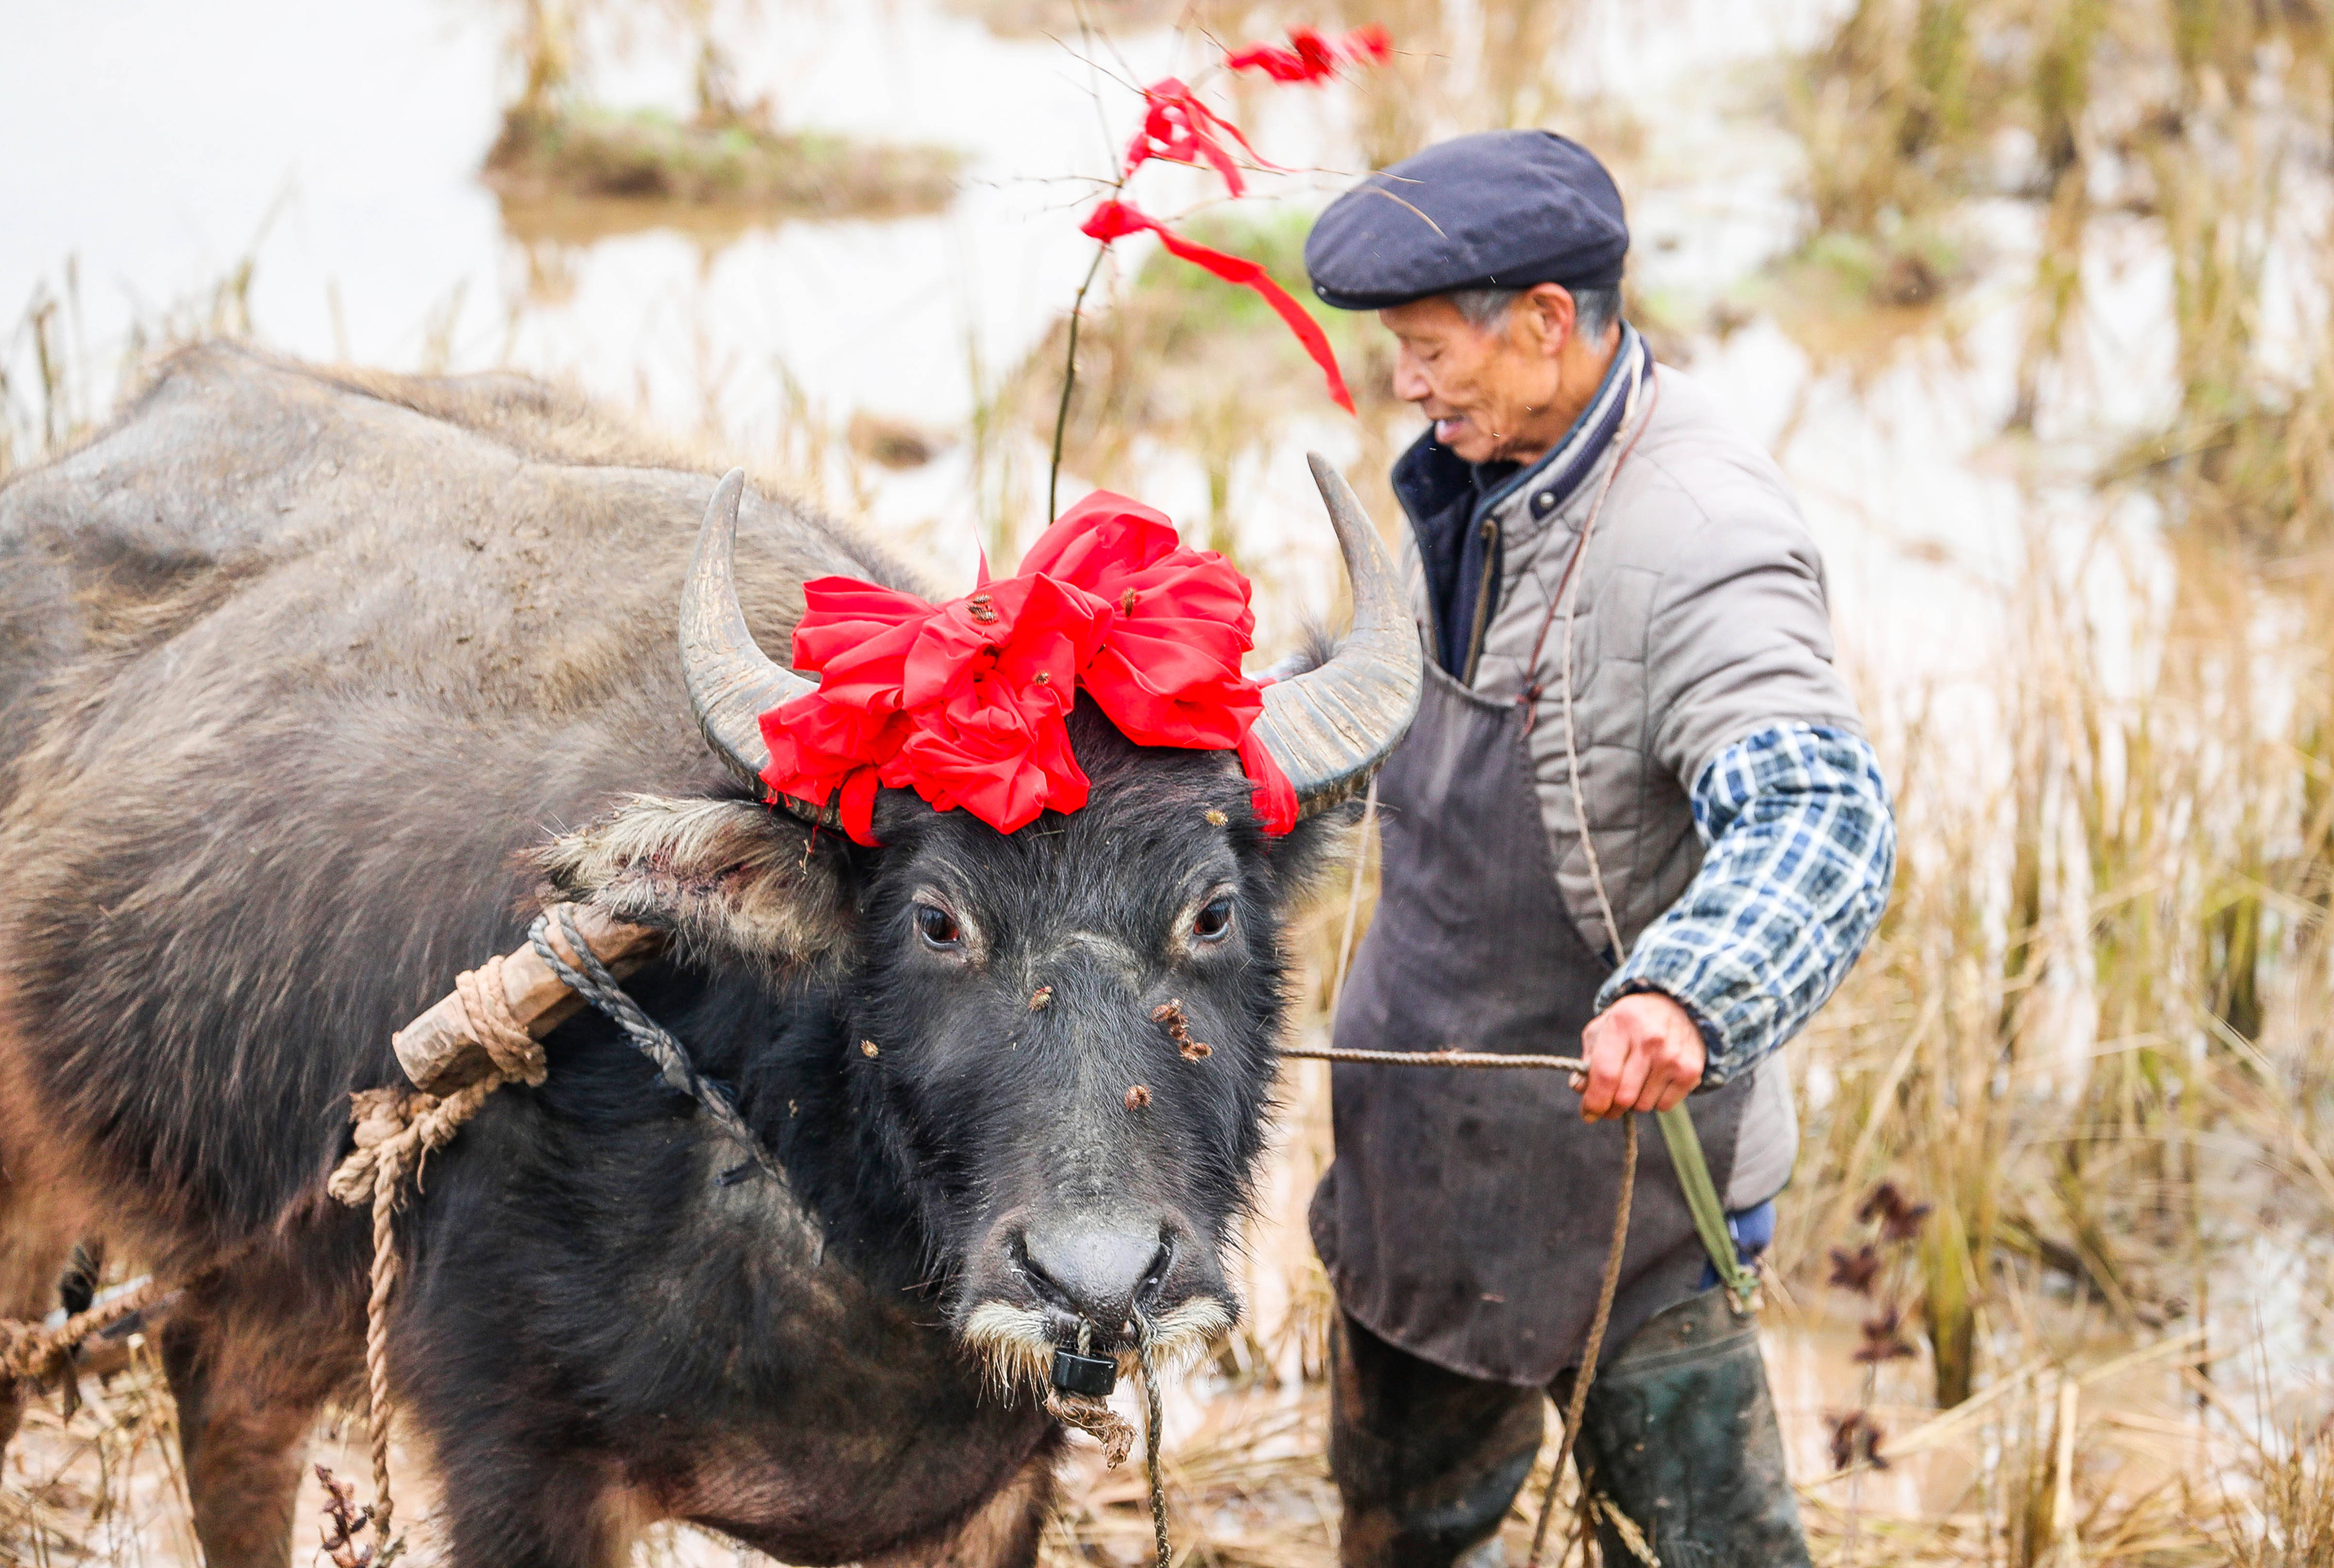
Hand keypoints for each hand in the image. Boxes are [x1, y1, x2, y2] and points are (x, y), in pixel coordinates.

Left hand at [1573, 992, 1705, 1121]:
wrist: (1678, 1009)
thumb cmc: (1631, 1024)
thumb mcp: (1602, 1029)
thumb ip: (1587, 1060)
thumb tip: (1581, 1090)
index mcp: (1622, 1024)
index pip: (1606, 1075)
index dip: (1594, 1101)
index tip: (1588, 1113)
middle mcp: (1650, 1039)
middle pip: (1624, 1096)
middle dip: (1611, 1108)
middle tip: (1607, 1107)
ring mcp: (1673, 1056)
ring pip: (1643, 1105)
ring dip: (1633, 1103)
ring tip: (1634, 1083)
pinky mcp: (1690, 1071)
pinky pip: (1664, 1106)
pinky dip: (1654, 1101)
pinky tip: (1654, 1081)